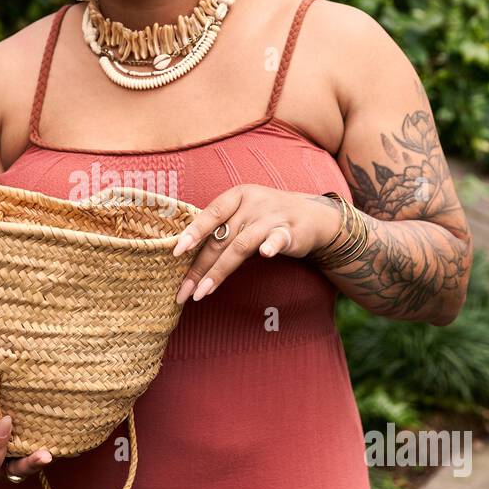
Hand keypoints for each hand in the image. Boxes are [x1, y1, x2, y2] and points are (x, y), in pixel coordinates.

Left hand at [172, 185, 340, 303]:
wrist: (312, 216)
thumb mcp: (243, 215)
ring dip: (219, 271)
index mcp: (237, 196)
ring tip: (202, 292)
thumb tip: (185, 255)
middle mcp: (252, 203)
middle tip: (184, 291)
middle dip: (199, 267)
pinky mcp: (289, 232)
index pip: (211, 213)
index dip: (193, 232)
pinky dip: (271, 245)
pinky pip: (278, 238)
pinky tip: (265, 254)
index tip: (176, 251)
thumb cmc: (267, 218)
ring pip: (241, 246)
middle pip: (221, 238)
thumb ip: (221, 230)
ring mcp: (271, 217)